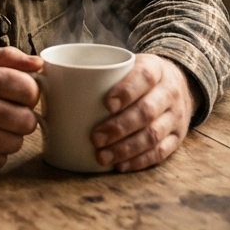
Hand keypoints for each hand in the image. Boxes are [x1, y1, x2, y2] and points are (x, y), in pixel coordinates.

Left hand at [90, 54, 196, 171]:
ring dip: (126, 148)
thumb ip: (101, 71)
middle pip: (147, 111)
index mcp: (156, 68)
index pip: (144, 77)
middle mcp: (169, 92)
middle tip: (95, 138)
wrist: (180, 83)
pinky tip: (120, 165)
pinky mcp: (178, 137)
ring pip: (153, 135)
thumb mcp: (129, 64)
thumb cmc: (140, 76)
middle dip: (119, 127)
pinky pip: (161, 153)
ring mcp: (176, 116)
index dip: (126, 91)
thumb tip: (49, 76)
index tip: (106, 104)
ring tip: (102, 156)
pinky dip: (139, 161)